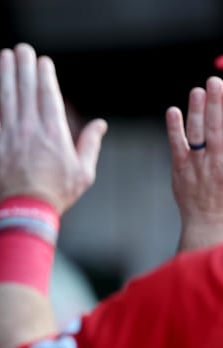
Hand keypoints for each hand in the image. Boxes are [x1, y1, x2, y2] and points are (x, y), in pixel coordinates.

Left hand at [0, 43, 106, 213]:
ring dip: (5, 75)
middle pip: (27, 90)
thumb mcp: (83, 172)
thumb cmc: (57, 194)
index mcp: (54, 132)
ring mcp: (9, 135)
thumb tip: (100, 124)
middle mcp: (31, 128)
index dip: (45, 75)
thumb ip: (90, 144)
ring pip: (7, 98)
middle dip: (24, 66)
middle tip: (22, 48)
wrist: (26, 211)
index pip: (48, 95)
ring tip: (5, 56)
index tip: (42, 60)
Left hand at [166, 76, 222, 250]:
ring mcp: (198, 165)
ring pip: (197, 133)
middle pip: (218, 127)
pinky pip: (177, 145)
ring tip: (197, 90)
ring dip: (197, 110)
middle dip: (217, 103)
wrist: (208, 222)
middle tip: (215, 80)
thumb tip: (220, 129)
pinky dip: (174, 128)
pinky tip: (173, 111)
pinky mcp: (180, 170)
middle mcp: (218, 161)